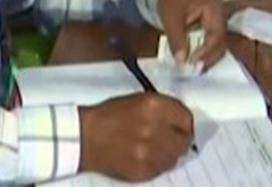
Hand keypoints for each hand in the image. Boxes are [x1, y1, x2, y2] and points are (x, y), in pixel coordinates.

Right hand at [79, 93, 194, 180]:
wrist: (85, 137)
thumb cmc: (110, 115)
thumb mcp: (139, 100)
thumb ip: (163, 108)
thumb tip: (180, 120)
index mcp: (154, 106)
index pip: (186, 118)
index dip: (184, 122)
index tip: (181, 125)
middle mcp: (155, 129)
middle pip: (184, 140)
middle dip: (179, 139)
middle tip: (171, 139)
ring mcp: (149, 152)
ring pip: (174, 157)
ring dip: (168, 153)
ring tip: (154, 148)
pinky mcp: (142, 171)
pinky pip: (161, 169)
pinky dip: (157, 164)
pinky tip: (145, 156)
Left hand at [157, 0, 227, 68]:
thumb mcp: (171, 19)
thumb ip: (177, 41)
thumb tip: (182, 63)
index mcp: (214, 8)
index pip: (216, 35)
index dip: (207, 52)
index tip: (193, 65)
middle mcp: (220, 14)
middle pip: (221, 42)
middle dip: (209, 58)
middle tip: (194, 70)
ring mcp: (217, 20)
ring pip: (218, 44)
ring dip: (207, 57)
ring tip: (193, 68)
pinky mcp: (211, 26)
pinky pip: (212, 42)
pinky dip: (205, 53)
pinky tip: (195, 61)